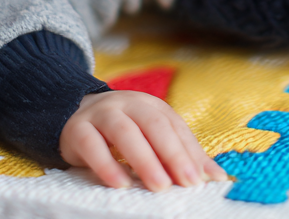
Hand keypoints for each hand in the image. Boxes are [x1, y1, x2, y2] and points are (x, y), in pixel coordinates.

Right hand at [60, 90, 229, 190]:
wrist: (73, 114)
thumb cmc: (121, 132)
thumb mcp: (152, 137)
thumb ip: (182, 154)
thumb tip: (216, 176)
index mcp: (150, 105)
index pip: (175, 127)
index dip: (190, 152)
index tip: (202, 179)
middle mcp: (128, 104)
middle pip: (154, 125)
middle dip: (173, 155)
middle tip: (187, 183)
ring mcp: (101, 113)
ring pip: (125, 132)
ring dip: (144, 160)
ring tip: (159, 185)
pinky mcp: (77, 128)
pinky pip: (92, 145)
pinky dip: (106, 165)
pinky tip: (120, 184)